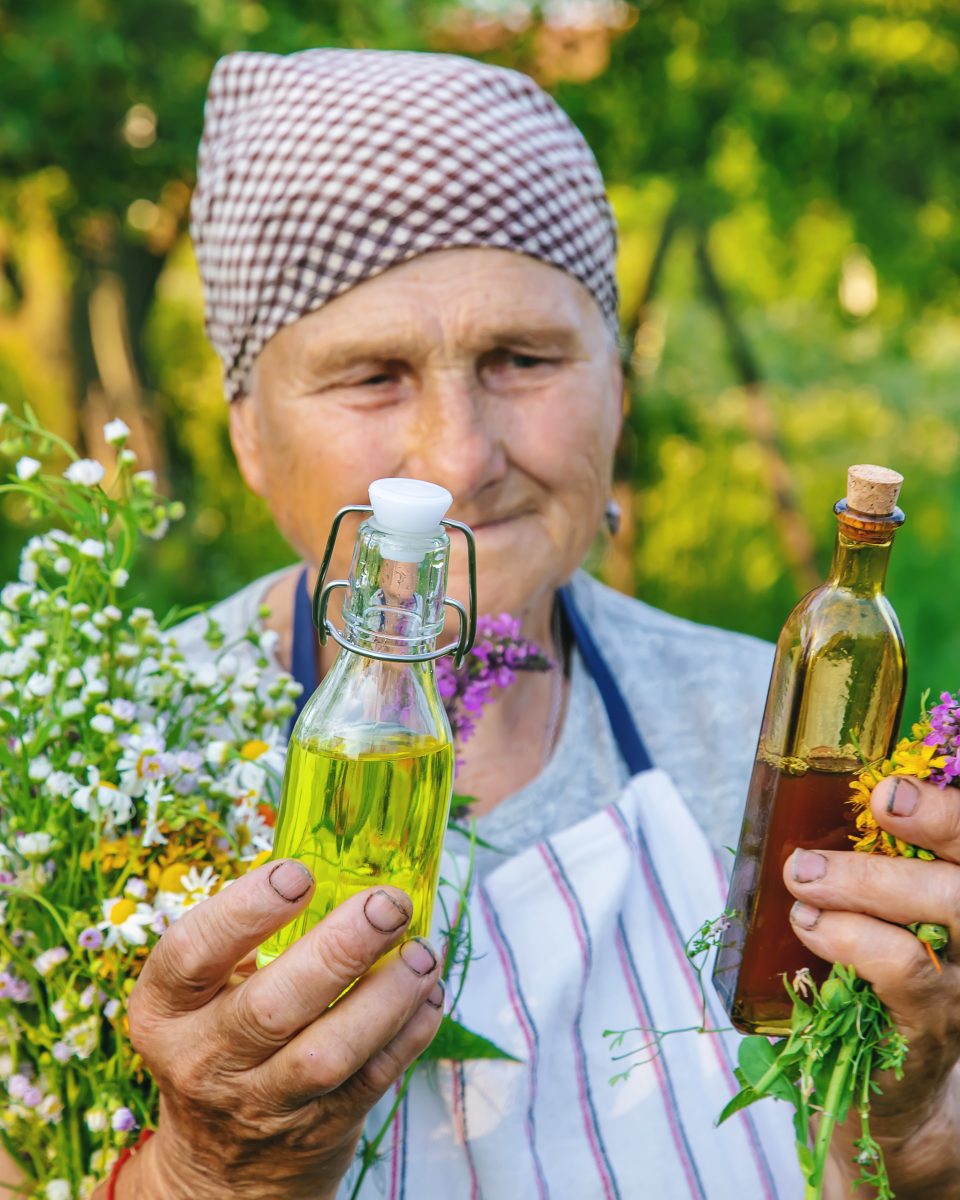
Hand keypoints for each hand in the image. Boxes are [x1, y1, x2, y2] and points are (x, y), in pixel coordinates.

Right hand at [119, 861, 443, 1199]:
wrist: (222, 1167)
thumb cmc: (222, 1041)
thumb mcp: (205, 993)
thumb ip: (250, 936)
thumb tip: (338, 859)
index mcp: (166, 1009)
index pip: (192, 953)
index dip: (246, 909)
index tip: (299, 873)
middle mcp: (205, 1059)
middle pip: (271, 1006)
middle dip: (340, 947)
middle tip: (388, 904)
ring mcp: (262, 1102)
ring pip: (329, 1051)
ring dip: (388, 994)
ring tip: (422, 951)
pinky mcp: (319, 1129)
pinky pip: (373, 1078)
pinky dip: (410, 1031)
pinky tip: (430, 992)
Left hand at [784, 775, 959, 1194]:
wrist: (894, 1084)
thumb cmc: (881, 967)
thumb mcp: (888, 906)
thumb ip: (874, 855)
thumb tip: (817, 792)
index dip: (950, 811)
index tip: (891, 791)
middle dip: (933, 825)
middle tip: (874, 805)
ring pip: (945, 909)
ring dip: (868, 881)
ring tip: (803, 872)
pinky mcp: (929, 1023)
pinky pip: (902, 968)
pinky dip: (850, 937)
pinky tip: (810, 925)